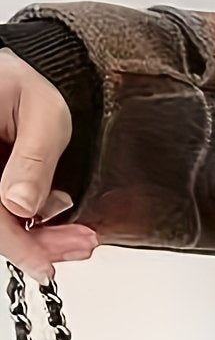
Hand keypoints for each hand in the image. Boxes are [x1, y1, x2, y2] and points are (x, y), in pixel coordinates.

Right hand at [0, 48, 96, 280]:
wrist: (5, 75)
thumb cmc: (16, 84)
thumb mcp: (42, 114)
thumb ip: (35, 160)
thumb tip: (22, 206)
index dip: (18, 246)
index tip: (47, 264)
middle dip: (37, 245)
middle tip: (81, 245)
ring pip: (0, 225)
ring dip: (36, 239)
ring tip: (77, 236)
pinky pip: (3, 215)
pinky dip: (29, 226)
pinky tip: (55, 220)